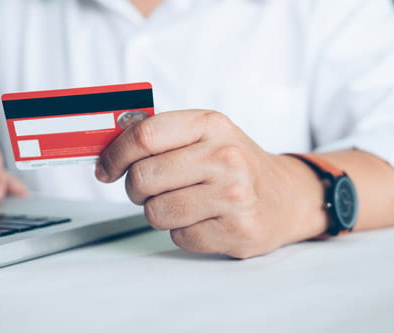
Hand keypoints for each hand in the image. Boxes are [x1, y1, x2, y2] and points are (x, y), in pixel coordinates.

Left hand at [95, 110, 326, 257]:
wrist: (287, 196)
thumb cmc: (236, 164)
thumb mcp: (205, 135)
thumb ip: (161, 137)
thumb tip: (107, 152)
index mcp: (211, 125)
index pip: (144, 135)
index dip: (115, 154)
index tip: (105, 168)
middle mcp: (225, 157)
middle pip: (143, 177)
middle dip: (135, 188)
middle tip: (148, 188)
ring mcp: (234, 196)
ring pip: (156, 212)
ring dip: (160, 212)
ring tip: (184, 203)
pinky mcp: (237, 231)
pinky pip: (179, 237)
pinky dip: (183, 232)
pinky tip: (205, 220)